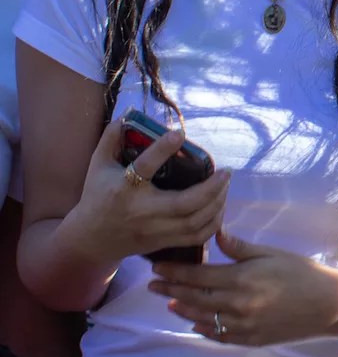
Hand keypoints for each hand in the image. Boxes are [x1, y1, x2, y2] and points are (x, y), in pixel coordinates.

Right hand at [57, 118, 229, 267]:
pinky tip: (219, 206)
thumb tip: (128, 114)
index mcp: (123, 188)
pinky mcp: (163, 242)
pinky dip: (214, 223)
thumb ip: (111, 139)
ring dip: (217, 203)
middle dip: (212, 187)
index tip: (180, 133)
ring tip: (225, 185)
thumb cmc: (97, 196)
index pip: (144, 167)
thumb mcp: (98, 166)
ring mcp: (154, 230)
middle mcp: (141, 211)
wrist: (91, 239)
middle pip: (183, 203)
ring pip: (195, 221)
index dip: (162, 149)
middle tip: (227, 171)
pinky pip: (196, 237)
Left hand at [148, 229, 337, 346]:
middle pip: (192, 298)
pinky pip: (217, 335)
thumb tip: (214, 234)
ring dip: (181, 310)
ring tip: (168, 303)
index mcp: (241, 279)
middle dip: (169, 291)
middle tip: (151, 285)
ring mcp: (241, 325)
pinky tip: (195, 322)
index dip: (173, 272)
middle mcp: (236, 304)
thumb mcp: (272, 253)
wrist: (330, 304)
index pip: (196, 276)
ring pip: (201, 318)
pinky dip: (202, 328)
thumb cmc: (303, 272)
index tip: (156, 268)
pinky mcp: (248, 339)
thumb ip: (240, 248)